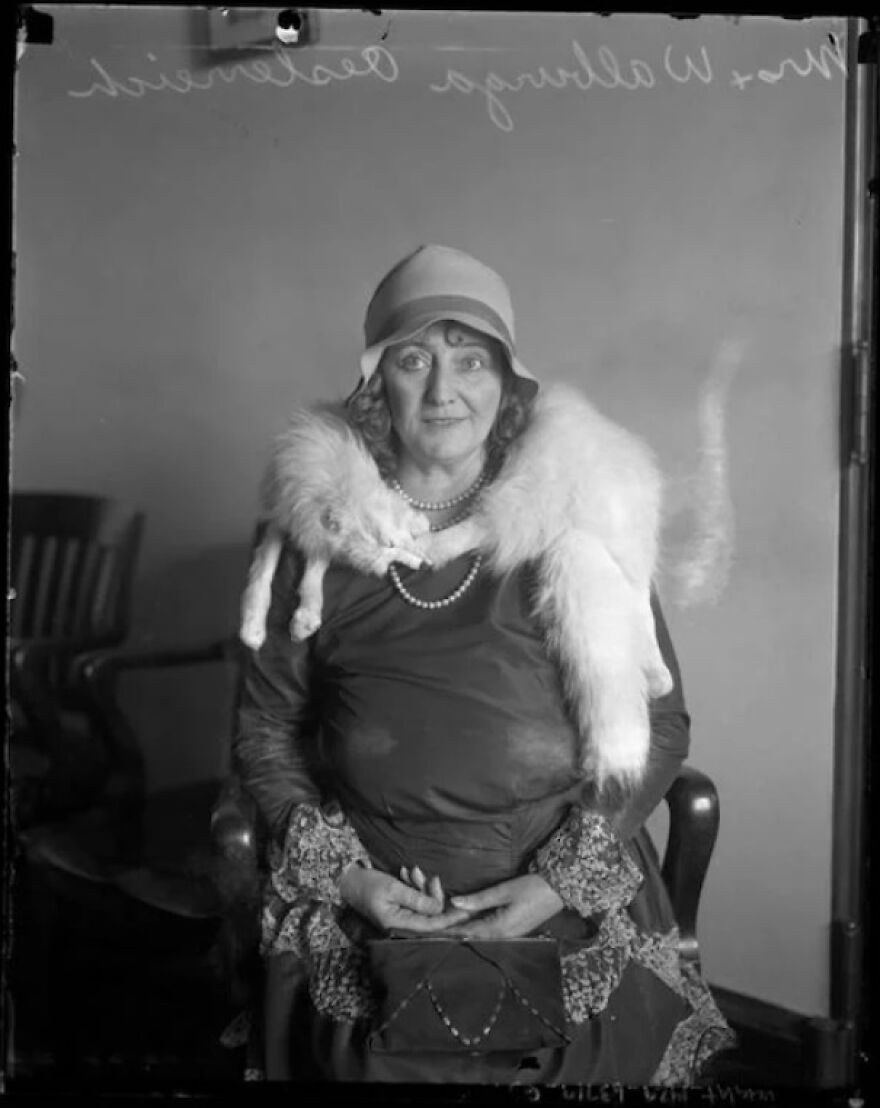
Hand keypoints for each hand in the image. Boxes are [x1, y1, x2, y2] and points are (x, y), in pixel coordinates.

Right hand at [338, 865, 471, 933]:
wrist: (347, 880)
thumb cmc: (368, 884)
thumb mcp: (393, 888)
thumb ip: (417, 899)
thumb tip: (440, 908)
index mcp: (399, 925)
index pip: (432, 925)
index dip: (451, 918)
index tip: (468, 911)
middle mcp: (402, 925)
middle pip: (430, 914)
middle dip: (433, 895)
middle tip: (432, 877)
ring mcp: (400, 917)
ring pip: (423, 904)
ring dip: (421, 887)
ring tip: (412, 871)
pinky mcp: (399, 908)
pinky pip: (414, 899)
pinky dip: (413, 886)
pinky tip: (406, 873)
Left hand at [442, 875, 563, 938]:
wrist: (558, 890)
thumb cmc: (531, 888)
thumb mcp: (503, 891)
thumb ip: (478, 899)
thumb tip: (454, 903)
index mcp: (499, 929)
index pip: (467, 932)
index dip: (449, 930)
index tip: (433, 928)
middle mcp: (503, 936)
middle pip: (473, 936)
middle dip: (455, 930)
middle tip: (435, 925)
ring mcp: (510, 935)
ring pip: (481, 934)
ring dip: (465, 928)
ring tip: (447, 923)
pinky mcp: (514, 929)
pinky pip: (491, 931)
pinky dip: (477, 926)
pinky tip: (469, 920)